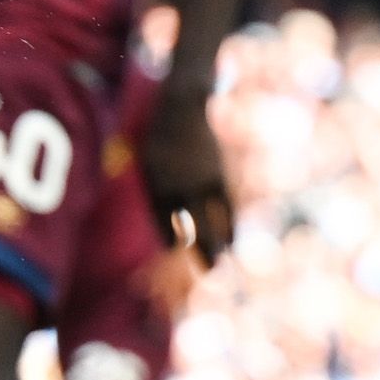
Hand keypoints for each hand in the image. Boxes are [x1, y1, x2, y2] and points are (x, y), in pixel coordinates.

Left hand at [138, 84, 235, 266]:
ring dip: (215, 245)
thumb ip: (156, 192)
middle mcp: (179, 184)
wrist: (182, 105)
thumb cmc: (161, 137)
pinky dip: (229, 225)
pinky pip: (225, 206)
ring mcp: (200, 180)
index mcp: (156, 180)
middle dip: (199, 251)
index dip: (168, 237)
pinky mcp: (217, 174)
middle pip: (190, 225)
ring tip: (218, 267)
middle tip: (208, 274)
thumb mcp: (147, 161)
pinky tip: (232, 242)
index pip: (162, 218)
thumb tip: (167, 221)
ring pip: (210, 220)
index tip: (173, 249)